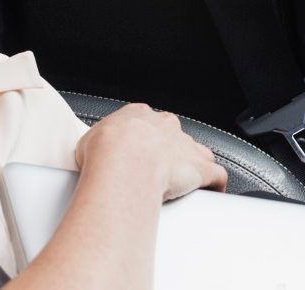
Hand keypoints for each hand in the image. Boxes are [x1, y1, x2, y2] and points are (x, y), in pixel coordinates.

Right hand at [75, 103, 228, 200]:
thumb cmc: (104, 151)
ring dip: (193, 165)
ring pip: (198, 152)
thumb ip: (98, 143)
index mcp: (139, 115)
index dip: (142, 139)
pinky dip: (216, 183)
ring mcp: (186, 146)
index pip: (147, 122)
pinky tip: (213, 190)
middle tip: (155, 169)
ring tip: (184, 181)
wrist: (122, 162)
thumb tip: (90, 155)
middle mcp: (166, 126)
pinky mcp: (201, 168)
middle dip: (168, 150)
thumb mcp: (88, 140)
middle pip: (174, 136)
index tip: (136, 151)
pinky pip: (217, 174)